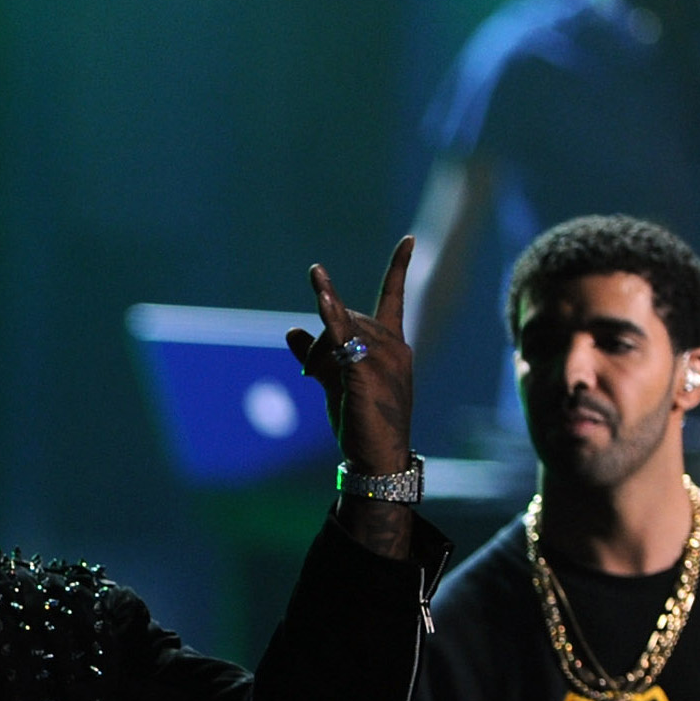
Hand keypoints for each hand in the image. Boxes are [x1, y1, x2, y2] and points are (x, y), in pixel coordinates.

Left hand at [286, 235, 413, 476]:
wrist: (377, 460)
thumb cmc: (364, 424)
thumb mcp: (338, 382)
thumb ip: (317, 354)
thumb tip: (290, 329)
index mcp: (393, 347)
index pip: (394, 300)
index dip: (399, 269)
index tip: (409, 240)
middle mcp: (393, 347)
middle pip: (347, 316)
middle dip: (320, 340)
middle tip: (307, 372)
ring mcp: (382, 358)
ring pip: (337, 330)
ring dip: (315, 352)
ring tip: (310, 376)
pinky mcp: (364, 371)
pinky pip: (342, 335)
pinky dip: (329, 312)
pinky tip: (319, 290)